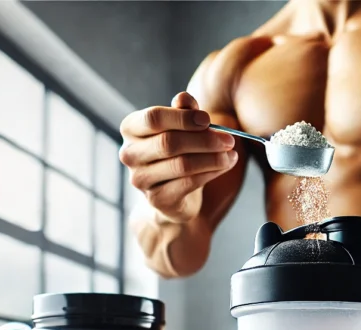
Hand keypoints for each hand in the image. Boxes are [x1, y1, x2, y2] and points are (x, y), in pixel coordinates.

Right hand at [119, 92, 238, 221]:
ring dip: (212, 158)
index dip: (183, 118)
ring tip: (231, 154)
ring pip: (181, 165)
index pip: (154, 118)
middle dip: (204, 140)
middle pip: (169, 142)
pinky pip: (188, 183)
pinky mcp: (157, 199)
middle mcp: (130, 154)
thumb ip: (184, 111)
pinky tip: (224, 166)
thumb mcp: (181, 126)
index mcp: (131, 129)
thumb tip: (184, 98)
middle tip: (229, 140)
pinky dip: (211, 173)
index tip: (208, 119)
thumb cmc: (176, 151)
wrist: (172, 193)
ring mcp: (140, 179)